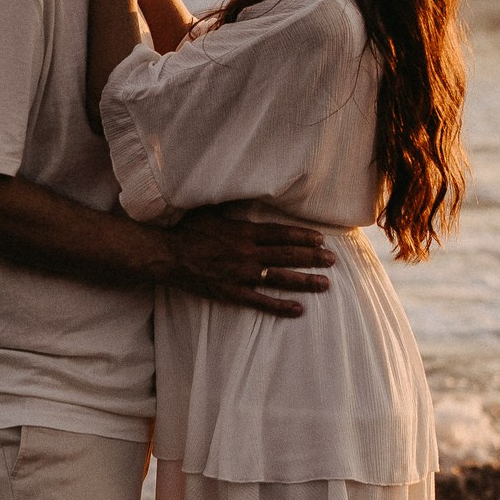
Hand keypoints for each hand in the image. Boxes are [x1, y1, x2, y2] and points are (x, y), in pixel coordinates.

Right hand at [165, 204, 334, 315]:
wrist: (167, 255)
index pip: (282, 234)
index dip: (303, 236)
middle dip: (313, 258)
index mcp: (244, 231)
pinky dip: (280, 306)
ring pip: (280, 278)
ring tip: (325, 284)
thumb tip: (246, 190)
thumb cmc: (187, 231)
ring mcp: (241, 274)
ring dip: (305, 281)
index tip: (321, 239)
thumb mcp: (211, 210)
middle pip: (288, 255)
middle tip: (332, 260)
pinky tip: (298, 310)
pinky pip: (261, 302)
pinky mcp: (232, 292)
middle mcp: (248, 253)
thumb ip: (232, 205)